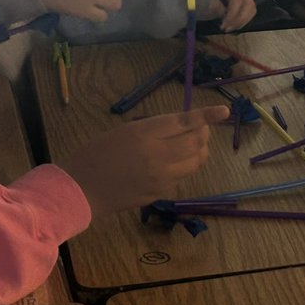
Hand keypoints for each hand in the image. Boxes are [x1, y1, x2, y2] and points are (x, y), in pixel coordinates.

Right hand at [57, 105, 228, 216]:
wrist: (80, 189)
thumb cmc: (96, 153)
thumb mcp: (125, 130)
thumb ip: (156, 128)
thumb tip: (183, 126)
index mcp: (146, 133)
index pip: (186, 122)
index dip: (207, 115)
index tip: (224, 111)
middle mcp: (159, 155)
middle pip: (196, 141)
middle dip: (203, 132)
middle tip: (199, 127)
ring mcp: (162, 177)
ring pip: (195, 161)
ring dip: (198, 150)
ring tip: (190, 144)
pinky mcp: (160, 193)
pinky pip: (181, 176)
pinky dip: (183, 166)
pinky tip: (170, 164)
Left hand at [205, 0, 255, 31]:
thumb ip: (214, 4)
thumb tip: (223, 15)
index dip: (232, 15)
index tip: (223, 25)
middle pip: (249, 4)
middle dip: (239, 20)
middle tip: (226, 29)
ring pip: (251, 8)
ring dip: (242, 21)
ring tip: (229, 28)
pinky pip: (249, 10)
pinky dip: (243, 20)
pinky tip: (233, 25)